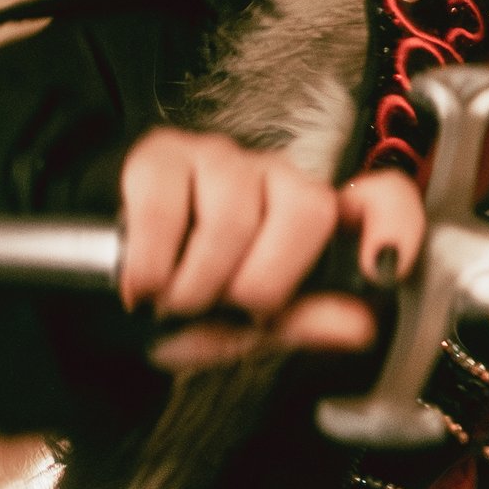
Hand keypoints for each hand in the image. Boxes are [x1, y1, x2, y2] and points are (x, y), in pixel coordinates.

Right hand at [117, 130, 425, 372]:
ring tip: (176, 300)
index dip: (392, 221)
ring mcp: (217, 159)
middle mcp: (274, 177)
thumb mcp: (246, 332)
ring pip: (235, 211)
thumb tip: (361, 325)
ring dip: (200, 280)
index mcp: (312, 219)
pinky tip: (143, 284)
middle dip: (266, 279)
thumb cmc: (183, 305)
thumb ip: (305, 323)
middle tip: (229, 308)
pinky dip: (155, 262)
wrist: (96, 291)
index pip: (379, 196)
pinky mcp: (158, 155)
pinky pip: (166, 205)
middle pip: (306, 207)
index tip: (384, 264)